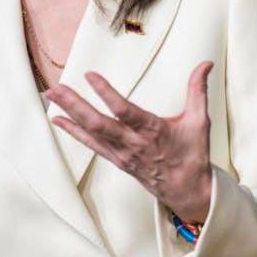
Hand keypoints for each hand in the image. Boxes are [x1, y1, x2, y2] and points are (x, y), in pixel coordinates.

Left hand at [46, 61, 213, 222]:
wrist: (188, 192)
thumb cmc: (192, 156)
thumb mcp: (200, 121)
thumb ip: (198, 90)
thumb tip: (206, 64)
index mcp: (152, 131)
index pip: (123, 110)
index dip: (105, 92)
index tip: (89, 75)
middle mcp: (133, 143)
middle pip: (97, 123)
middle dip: (74, 104)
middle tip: (55, 87)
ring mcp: (122, 153)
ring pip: (91, 132)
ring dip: (69, 113)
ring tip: (51, 95)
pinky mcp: (117, 160)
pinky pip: (91, 144)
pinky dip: (73, 131)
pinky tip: (59, 119)